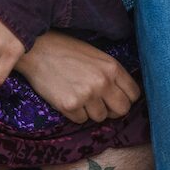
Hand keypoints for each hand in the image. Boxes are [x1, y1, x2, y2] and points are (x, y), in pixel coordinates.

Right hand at [15, 32, 140, 123]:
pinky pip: (81, 120)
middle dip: (112, 110)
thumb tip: (121, 94)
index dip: (126, 98)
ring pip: (100, 117)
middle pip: (122, 110)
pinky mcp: (69, 105)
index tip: (116, 98)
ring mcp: (86, 95)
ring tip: (78, 95)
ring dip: (91, 111)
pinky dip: (75, 113)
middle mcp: (103, 82)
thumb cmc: (66, 50)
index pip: (133, 94)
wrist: (36, 49)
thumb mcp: (96, 55)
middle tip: (100, 103)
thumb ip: (111, 73)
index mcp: (112, 67)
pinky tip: (67, 98)